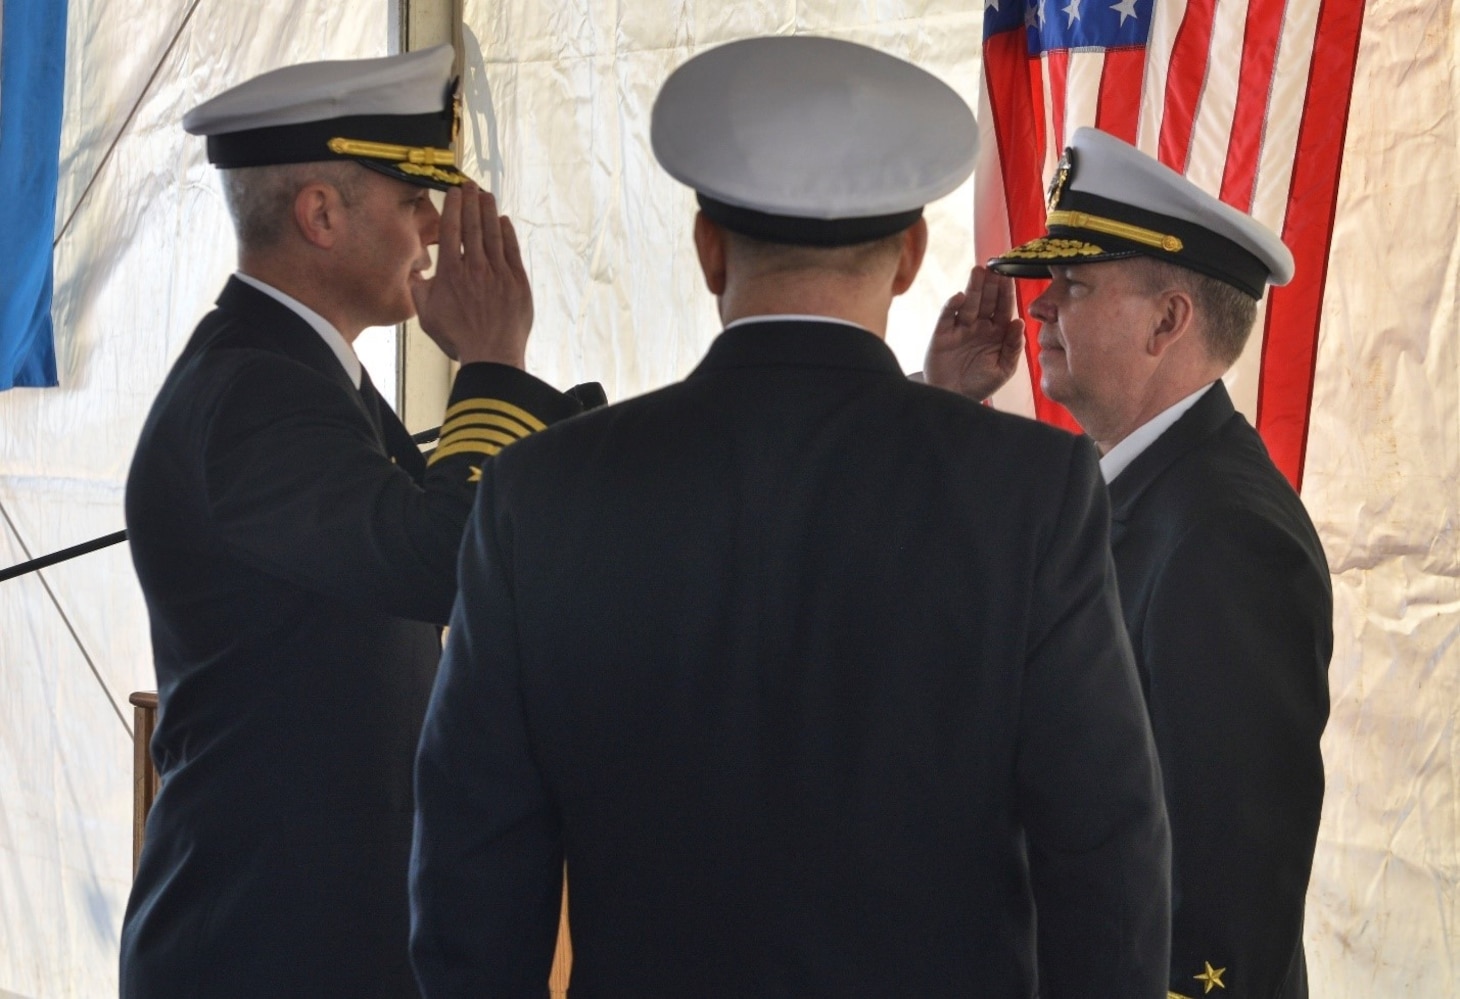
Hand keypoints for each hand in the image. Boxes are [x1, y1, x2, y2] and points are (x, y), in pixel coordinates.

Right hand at [411, 183, 532, 368]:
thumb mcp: (426, 315)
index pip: (451, 231)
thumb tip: (410, 270)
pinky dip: (507, 233)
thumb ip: (417, 288)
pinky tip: (503, 221)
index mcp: (451, 273)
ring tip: (486, 194)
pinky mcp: (518, 282)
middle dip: (471, 201)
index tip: (453, 192)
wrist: (492, 356)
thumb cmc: (457, 337)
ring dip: (489, 211)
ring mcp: (499, 273)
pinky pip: (511, 251)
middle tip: (470, 183)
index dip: (453, 208)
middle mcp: (475, 267)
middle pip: (473, 226)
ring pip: (493, 234)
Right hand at [922, 265, 1023, 401]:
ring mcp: (960, 328)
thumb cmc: (979, 384)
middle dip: (990, 284)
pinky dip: (952, 306)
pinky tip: (960, 297)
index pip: (1003, 308)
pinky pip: (947, 316)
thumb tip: (1019, 322)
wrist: (952, 399)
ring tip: (978, 270)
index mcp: (997, 333)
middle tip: (994, 265)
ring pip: (968, 304)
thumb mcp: (1003, 370)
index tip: (1010, 275)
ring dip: (973, 287)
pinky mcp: (942, 334)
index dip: (1006, 292)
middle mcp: (979, 326)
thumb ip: (1013, 347)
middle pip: (986, 301)